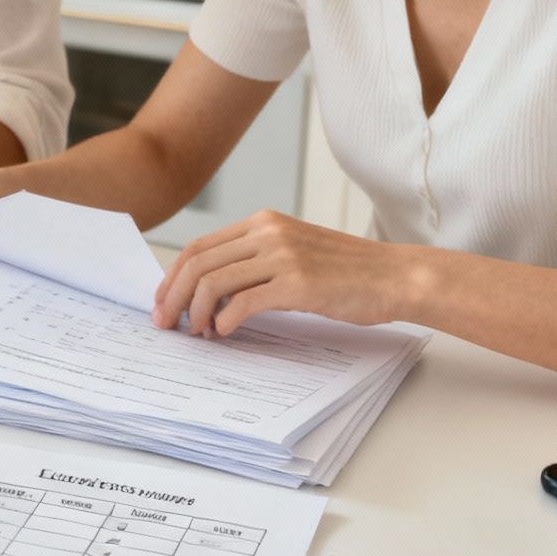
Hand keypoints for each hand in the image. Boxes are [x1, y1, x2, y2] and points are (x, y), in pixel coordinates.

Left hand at [152, 211, 413, 335]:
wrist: (394, 276)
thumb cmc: (347, 272)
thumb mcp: (294, 252)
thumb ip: (255, 262)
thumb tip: (210, 293)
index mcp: (263, 222)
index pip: (199, 246)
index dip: (172, 277)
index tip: (162, 302)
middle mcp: (269, 232)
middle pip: (198, 263)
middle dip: (173, 297)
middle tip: (166, 324)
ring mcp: (283, 255)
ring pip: (214, 282)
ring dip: (196, 313)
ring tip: (199, 333)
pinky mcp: (298, 283)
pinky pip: (243, 302)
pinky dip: (224, 320)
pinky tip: (224, 332)